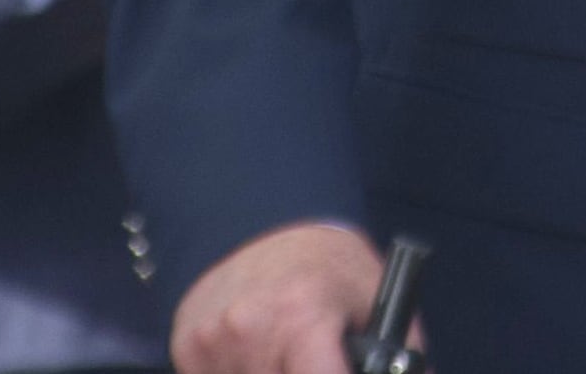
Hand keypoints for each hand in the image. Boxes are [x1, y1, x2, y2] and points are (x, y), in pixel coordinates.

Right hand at [172, 221, 392, 373]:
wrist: (268, 226)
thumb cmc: (329, 265)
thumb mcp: (378, 298)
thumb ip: (400, 354)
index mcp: (303, 314)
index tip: (341, 370)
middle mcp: (250, 327)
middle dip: (306, 372)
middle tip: (317, 361)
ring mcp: (212, 341)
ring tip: (288, 356)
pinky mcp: (186, 348)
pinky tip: (258, 358)